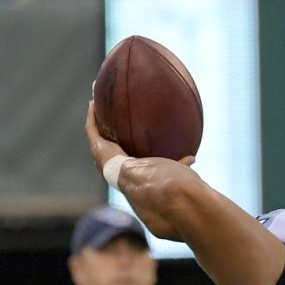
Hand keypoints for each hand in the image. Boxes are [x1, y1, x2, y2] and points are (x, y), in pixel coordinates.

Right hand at [83, 101, 194, 240]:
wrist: (144, 183)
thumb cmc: (160, 180)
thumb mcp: (170, 168)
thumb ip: (180, 163)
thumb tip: (192, 158)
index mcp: (125, 170)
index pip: (119, 158)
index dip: (117, 149)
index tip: (118, 139)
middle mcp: (109, 164)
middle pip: (103, 146)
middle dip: (102, 134)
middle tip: (102, 120)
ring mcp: (101, 155)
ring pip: (95, 135)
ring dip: (94, 121)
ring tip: (94, 105)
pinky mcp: (98, 147)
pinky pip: (92, 128)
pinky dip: (92, 115)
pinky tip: (93, 101)